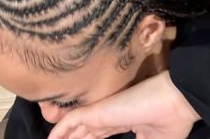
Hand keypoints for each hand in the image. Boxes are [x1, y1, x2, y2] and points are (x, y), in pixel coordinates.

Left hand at [48, 71, 199, 138]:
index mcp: (123, 122)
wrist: (175, 101)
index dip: (90, 138)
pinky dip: (60, 130)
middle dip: (75, 138)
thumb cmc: (170, 119)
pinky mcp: (98, 111)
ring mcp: (103, 113)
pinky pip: (72, 120)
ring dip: (64, 135)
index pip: (101, 132)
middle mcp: (110, 117)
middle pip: (86, 130)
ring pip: (76, 125)